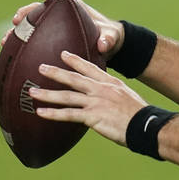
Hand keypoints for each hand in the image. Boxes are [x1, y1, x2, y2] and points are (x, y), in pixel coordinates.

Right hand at [1, 0, 125, 60]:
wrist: (106, 46)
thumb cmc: (109, 37)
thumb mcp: (112, 38)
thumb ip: (109, 40)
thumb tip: (102, 45)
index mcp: (75, 8)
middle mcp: (60, 15)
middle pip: (39, 9)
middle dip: (26, 12)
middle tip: (17, 19)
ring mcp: (52, 27)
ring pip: (31, 25)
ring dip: (17, 31)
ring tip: (5, 40)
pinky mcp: (48, 39)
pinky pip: (32, 40)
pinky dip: (21, 45)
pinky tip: (10, 54)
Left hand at [29, 50, 147, 145]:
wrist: (146, 125)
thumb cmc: (139, 116)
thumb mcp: (127, 99)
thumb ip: (113, 96)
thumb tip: (105, 101)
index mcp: (111, 84)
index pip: (90, 68)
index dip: (75, 61)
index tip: (63, 54)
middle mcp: (101, 90)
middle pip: (74, 78)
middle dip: (56, 72)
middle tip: (40, 67)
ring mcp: (96, 102)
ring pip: (67, 96)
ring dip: (48, 94)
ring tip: (32, 92)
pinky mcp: (93, 116)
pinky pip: (69, 114)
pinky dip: (53, 113)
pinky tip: (41, 113)